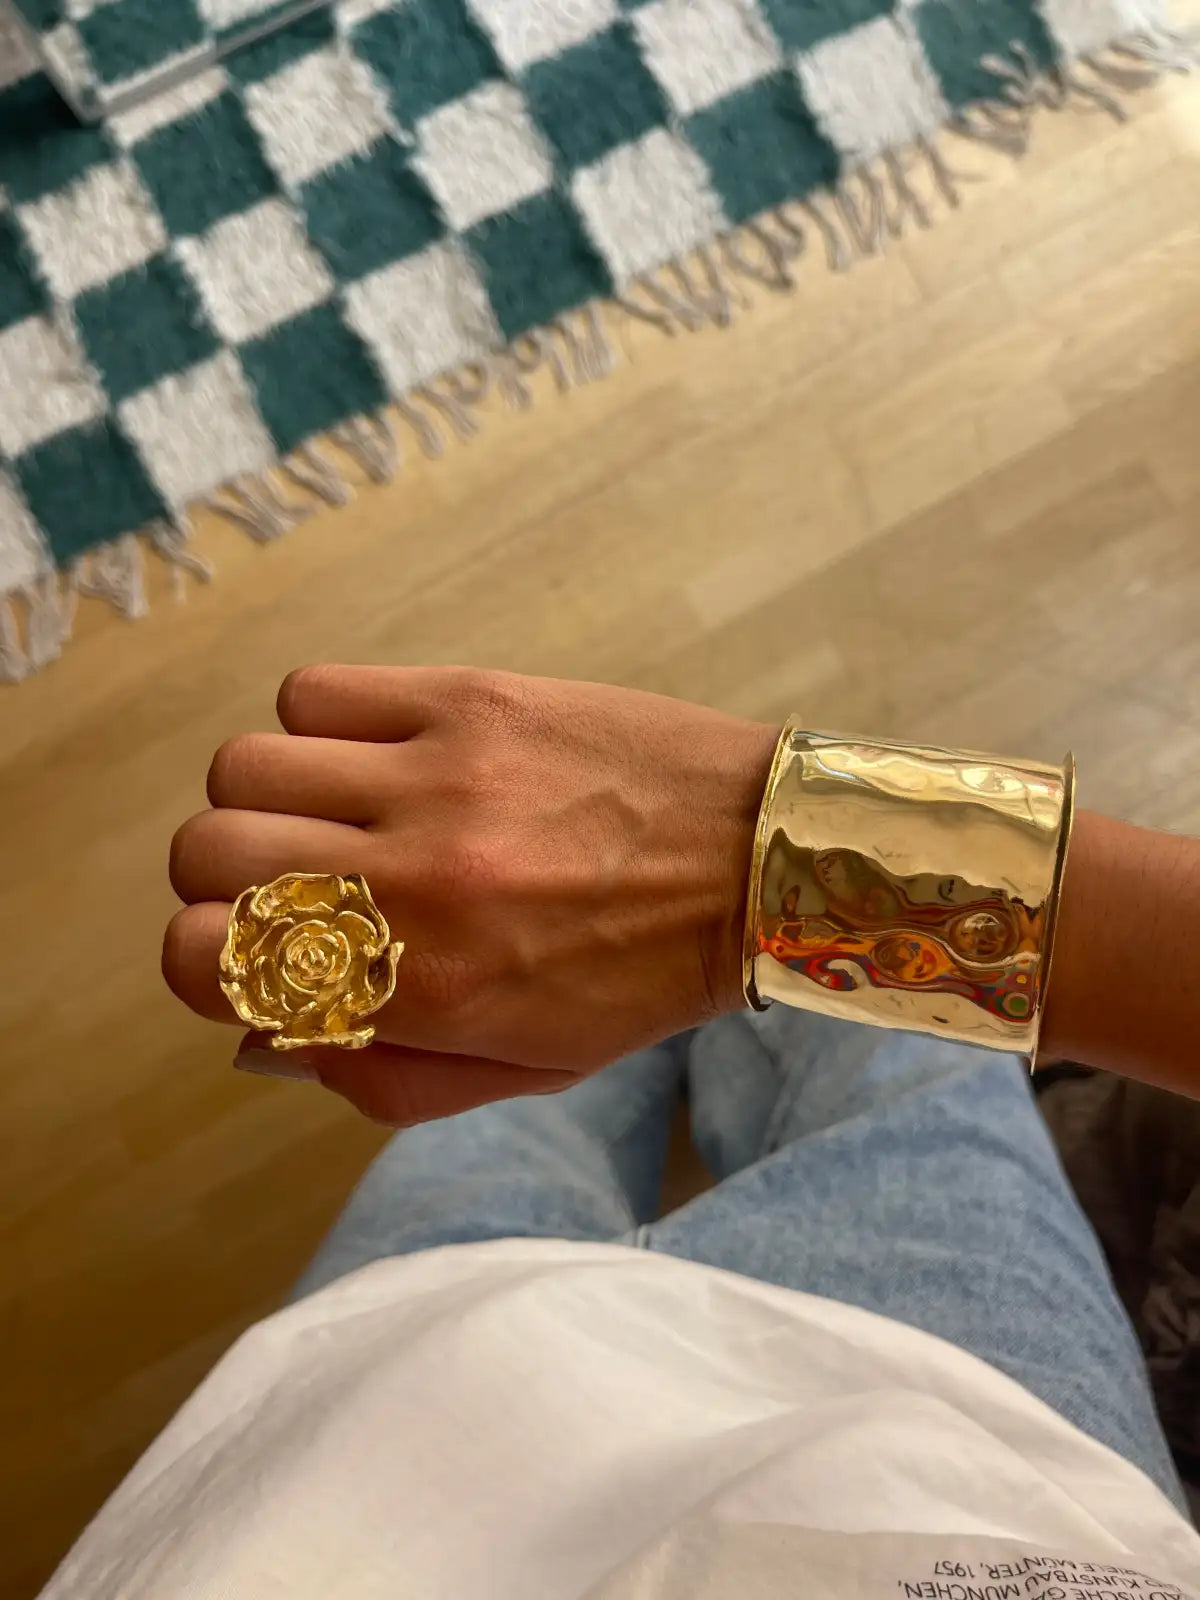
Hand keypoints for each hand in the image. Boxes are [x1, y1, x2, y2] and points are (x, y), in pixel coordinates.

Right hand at [164, 666, 777, 1124]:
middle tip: (287, 883)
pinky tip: (379, 755)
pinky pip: (319, 690)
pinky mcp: (471, 700)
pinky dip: (322, 724)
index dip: (200, 960)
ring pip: (247, 764)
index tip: (247, 952)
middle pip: (204, 848)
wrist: (758, 860)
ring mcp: (440, 777)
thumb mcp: (522, 1071)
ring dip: (269, 798)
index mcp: (425, 990)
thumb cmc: (640, 979)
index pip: (204, 958)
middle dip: (219, 879)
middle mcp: (415, 880)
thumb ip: (380, 1077)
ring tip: (339, 812)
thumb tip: (263, 1034)